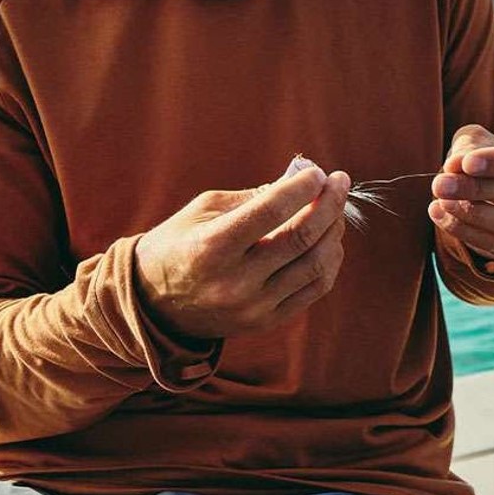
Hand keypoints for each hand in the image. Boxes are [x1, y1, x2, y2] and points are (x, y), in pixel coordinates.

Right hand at [135, 166, 349, 338]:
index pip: (271, 212)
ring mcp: (253, 308)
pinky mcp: (266, 322)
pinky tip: (329, 240)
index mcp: (213, 247)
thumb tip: (301, 181)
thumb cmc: (179, 243)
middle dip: (330, 204)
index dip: (302, 188)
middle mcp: (235, 282)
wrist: (154, 304)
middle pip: (302, 238)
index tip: (319, 172)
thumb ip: (253, 196)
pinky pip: (314, 289)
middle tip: (339, 182)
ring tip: (335, 210)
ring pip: (316, 265)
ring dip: (334, 231)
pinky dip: (329, 260)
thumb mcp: (202, 210)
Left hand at [429, 125, 493, 273]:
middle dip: (477, 188)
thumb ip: (468, 150)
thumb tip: (455, 167)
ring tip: (440, 200)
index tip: (468, 164)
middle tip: (441, 184)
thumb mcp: (479, 142)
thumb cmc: (490, 157)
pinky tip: (439, 214)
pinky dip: (465, 231)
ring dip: (472, 214)